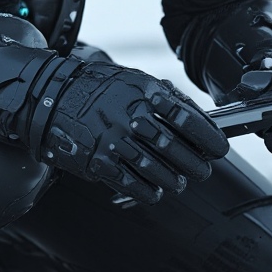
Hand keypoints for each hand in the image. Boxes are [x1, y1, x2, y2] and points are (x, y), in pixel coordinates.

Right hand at [41, 62, 228, 204]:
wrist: (52, 98)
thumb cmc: (97, 88)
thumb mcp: (135, 80)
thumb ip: (166, 97)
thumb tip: (198, 117)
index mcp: (144, 93)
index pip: (188, 118)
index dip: (209, 137)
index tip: (219, 148)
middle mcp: (131, 117)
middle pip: (175, 148)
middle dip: (195, 165)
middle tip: (202, 170)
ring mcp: (114, 140)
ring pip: (157, 170)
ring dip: (174, 181)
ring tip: (179, 182)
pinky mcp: (99, 161)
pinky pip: (132, 183)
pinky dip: (149, 192)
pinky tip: (156, 191)